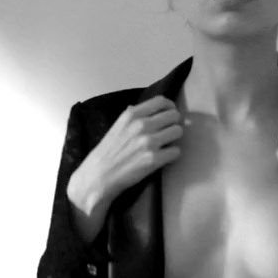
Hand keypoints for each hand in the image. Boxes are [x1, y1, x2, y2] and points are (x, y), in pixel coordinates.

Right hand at [68, 96, 182, 240]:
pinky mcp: (154, 159)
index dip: (170, 107)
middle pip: (174, 116)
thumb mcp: (118, 126)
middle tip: (168, 132)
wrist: (99, 175)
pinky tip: (163, 158)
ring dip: (174, 139)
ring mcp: (149, 142)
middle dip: (174, 123)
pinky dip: (172, 155)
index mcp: (132, 114)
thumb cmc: (108, 152)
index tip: (171, 113)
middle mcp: (142, 125)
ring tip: (166, 145)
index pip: (162, 101)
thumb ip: (134, 116)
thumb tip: (150, 109)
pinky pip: (176, 151)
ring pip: (178, 132)